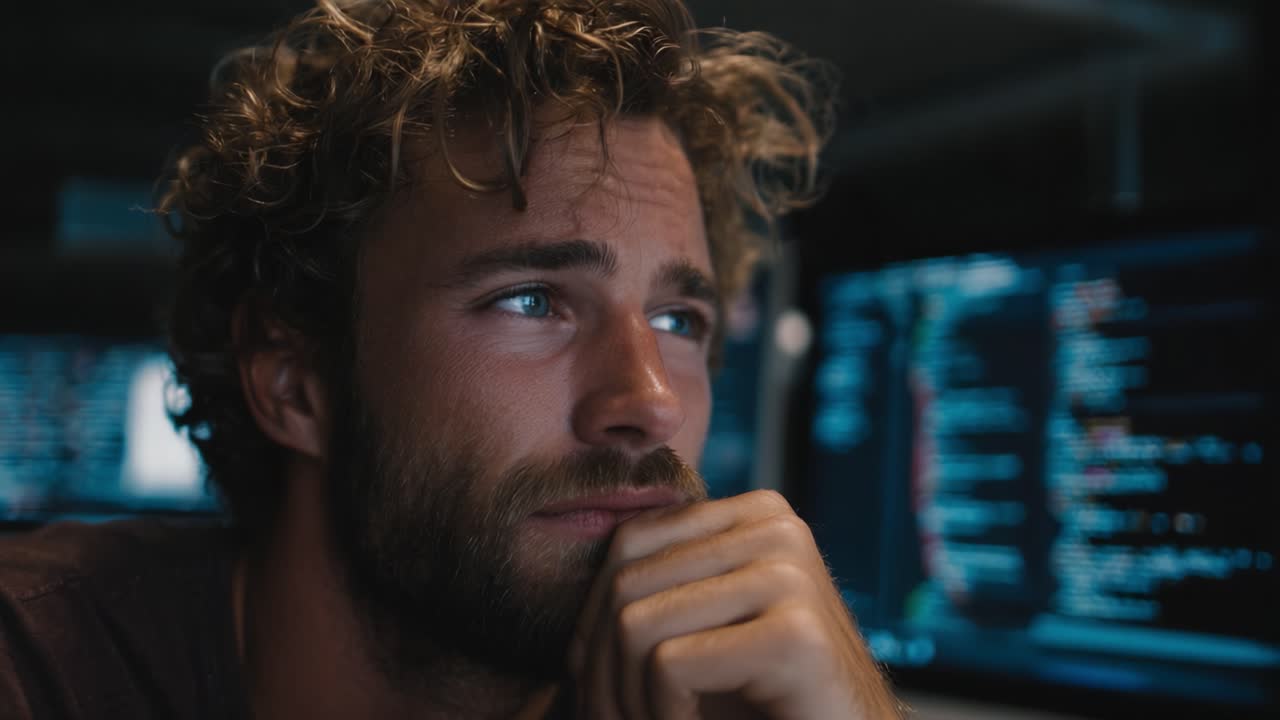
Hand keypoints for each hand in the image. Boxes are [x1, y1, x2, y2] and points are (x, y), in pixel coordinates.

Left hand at [566, 490, 900, 719]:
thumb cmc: (768, 697)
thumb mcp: (708, 625)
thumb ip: (663, 585)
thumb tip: (569, 564)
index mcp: (755, 513)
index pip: (627, 543)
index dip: (592, 620)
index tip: (597, 685)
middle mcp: (776, 528)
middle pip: (625, 583)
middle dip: (600, 668)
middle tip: (611, 719)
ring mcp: (790, 575)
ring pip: (635, 624)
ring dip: (626, 698)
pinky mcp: (795, 633)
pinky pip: (670, 665)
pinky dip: (661, 714)